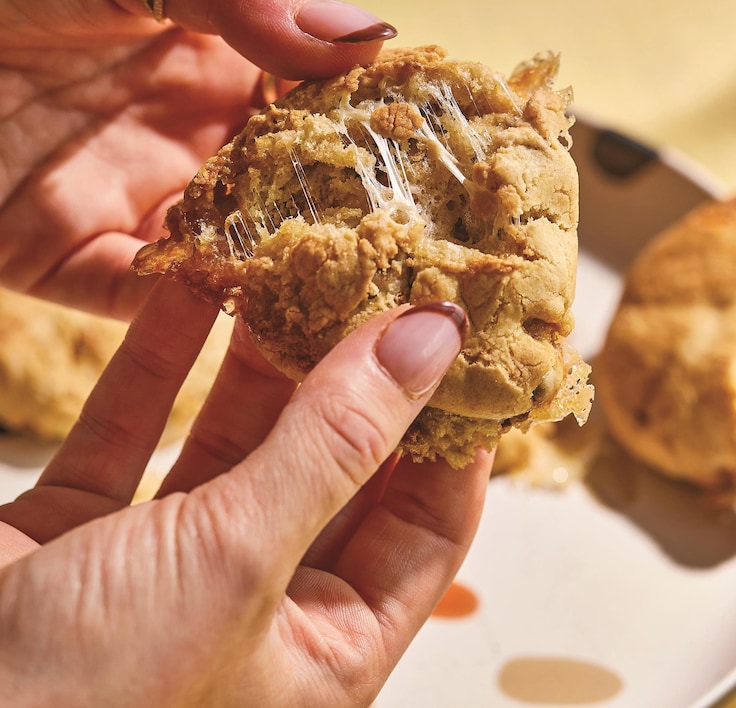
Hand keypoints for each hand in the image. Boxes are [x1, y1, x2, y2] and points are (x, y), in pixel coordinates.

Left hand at [0, 0, 395, 318]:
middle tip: (418, 258)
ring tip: (357, 304)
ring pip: (227, 251)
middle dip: (343, 220)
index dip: (374, 128)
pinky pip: (142, 294)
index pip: (317, 99)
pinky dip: (191, 311)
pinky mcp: (62, 252)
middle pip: (283, 187)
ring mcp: (128, 194)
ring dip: (280, 275)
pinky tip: (251, 316)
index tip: (440, 165)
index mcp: (213, 48)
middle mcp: (184, 130)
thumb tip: (374, 33)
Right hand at [0, 281, 489, 705]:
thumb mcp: (237, 562)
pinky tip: (193, 285)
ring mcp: (166, 567)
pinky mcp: (81, 532)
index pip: (429, 525)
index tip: (463, 339)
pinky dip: (162, 358)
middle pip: (335, 467)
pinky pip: (137, 428)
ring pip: (238, 439)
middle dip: (354, 373)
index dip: (453, 431)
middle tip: (381, 280)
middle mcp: (256, 609)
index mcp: (325, 651)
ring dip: (260, 352)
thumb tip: (429, 342)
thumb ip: (334, 444)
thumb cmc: (78, 705)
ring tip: (297, 265)